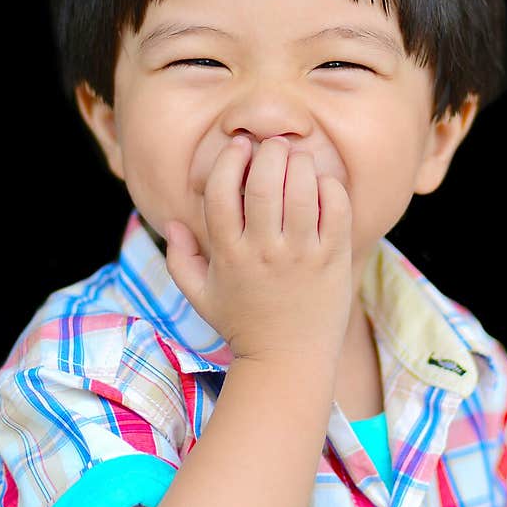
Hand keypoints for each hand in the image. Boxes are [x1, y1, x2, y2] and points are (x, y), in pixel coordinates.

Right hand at [164, 135, 353, 364]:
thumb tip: (171, 222)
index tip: (240, 146)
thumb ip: (179, 259)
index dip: (230, 159)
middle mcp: (264, 251)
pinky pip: (336, 209)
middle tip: (275, 145)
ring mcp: (301, 256)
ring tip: (298, 159)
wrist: (289, 361)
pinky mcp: (333, 260)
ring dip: (300, 163)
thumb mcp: (200, 296)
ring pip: (302, 190)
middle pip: (265, 183)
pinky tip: (322, 185)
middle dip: (270, 152)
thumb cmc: (243, 324)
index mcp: (228, 254)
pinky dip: (330, 187)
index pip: (222, 192)